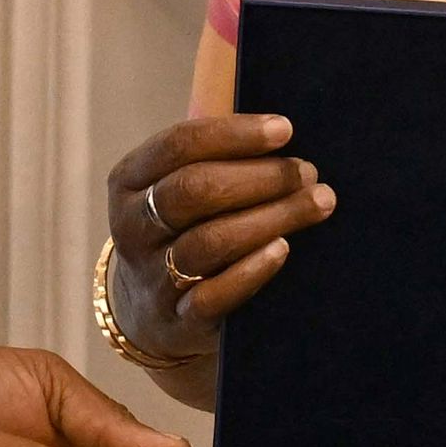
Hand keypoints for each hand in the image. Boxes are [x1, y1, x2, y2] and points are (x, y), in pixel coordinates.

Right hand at [102, 113, 333, 365]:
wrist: (150, 311)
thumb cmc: (181, 228)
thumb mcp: (176, 185)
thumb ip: (213, 152)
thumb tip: (279, 125)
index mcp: (129, 181)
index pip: (179, 145)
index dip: (234, 134)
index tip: (285, 130)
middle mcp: (132, 227)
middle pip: (193, 191)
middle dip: (259, 178)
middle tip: (307, 172)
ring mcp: (152, 276)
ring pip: (209, 242)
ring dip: (270, 218)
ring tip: (316, 203)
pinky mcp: (178, 320)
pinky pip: (213, 296)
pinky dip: (251, 271)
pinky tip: (283, 249)